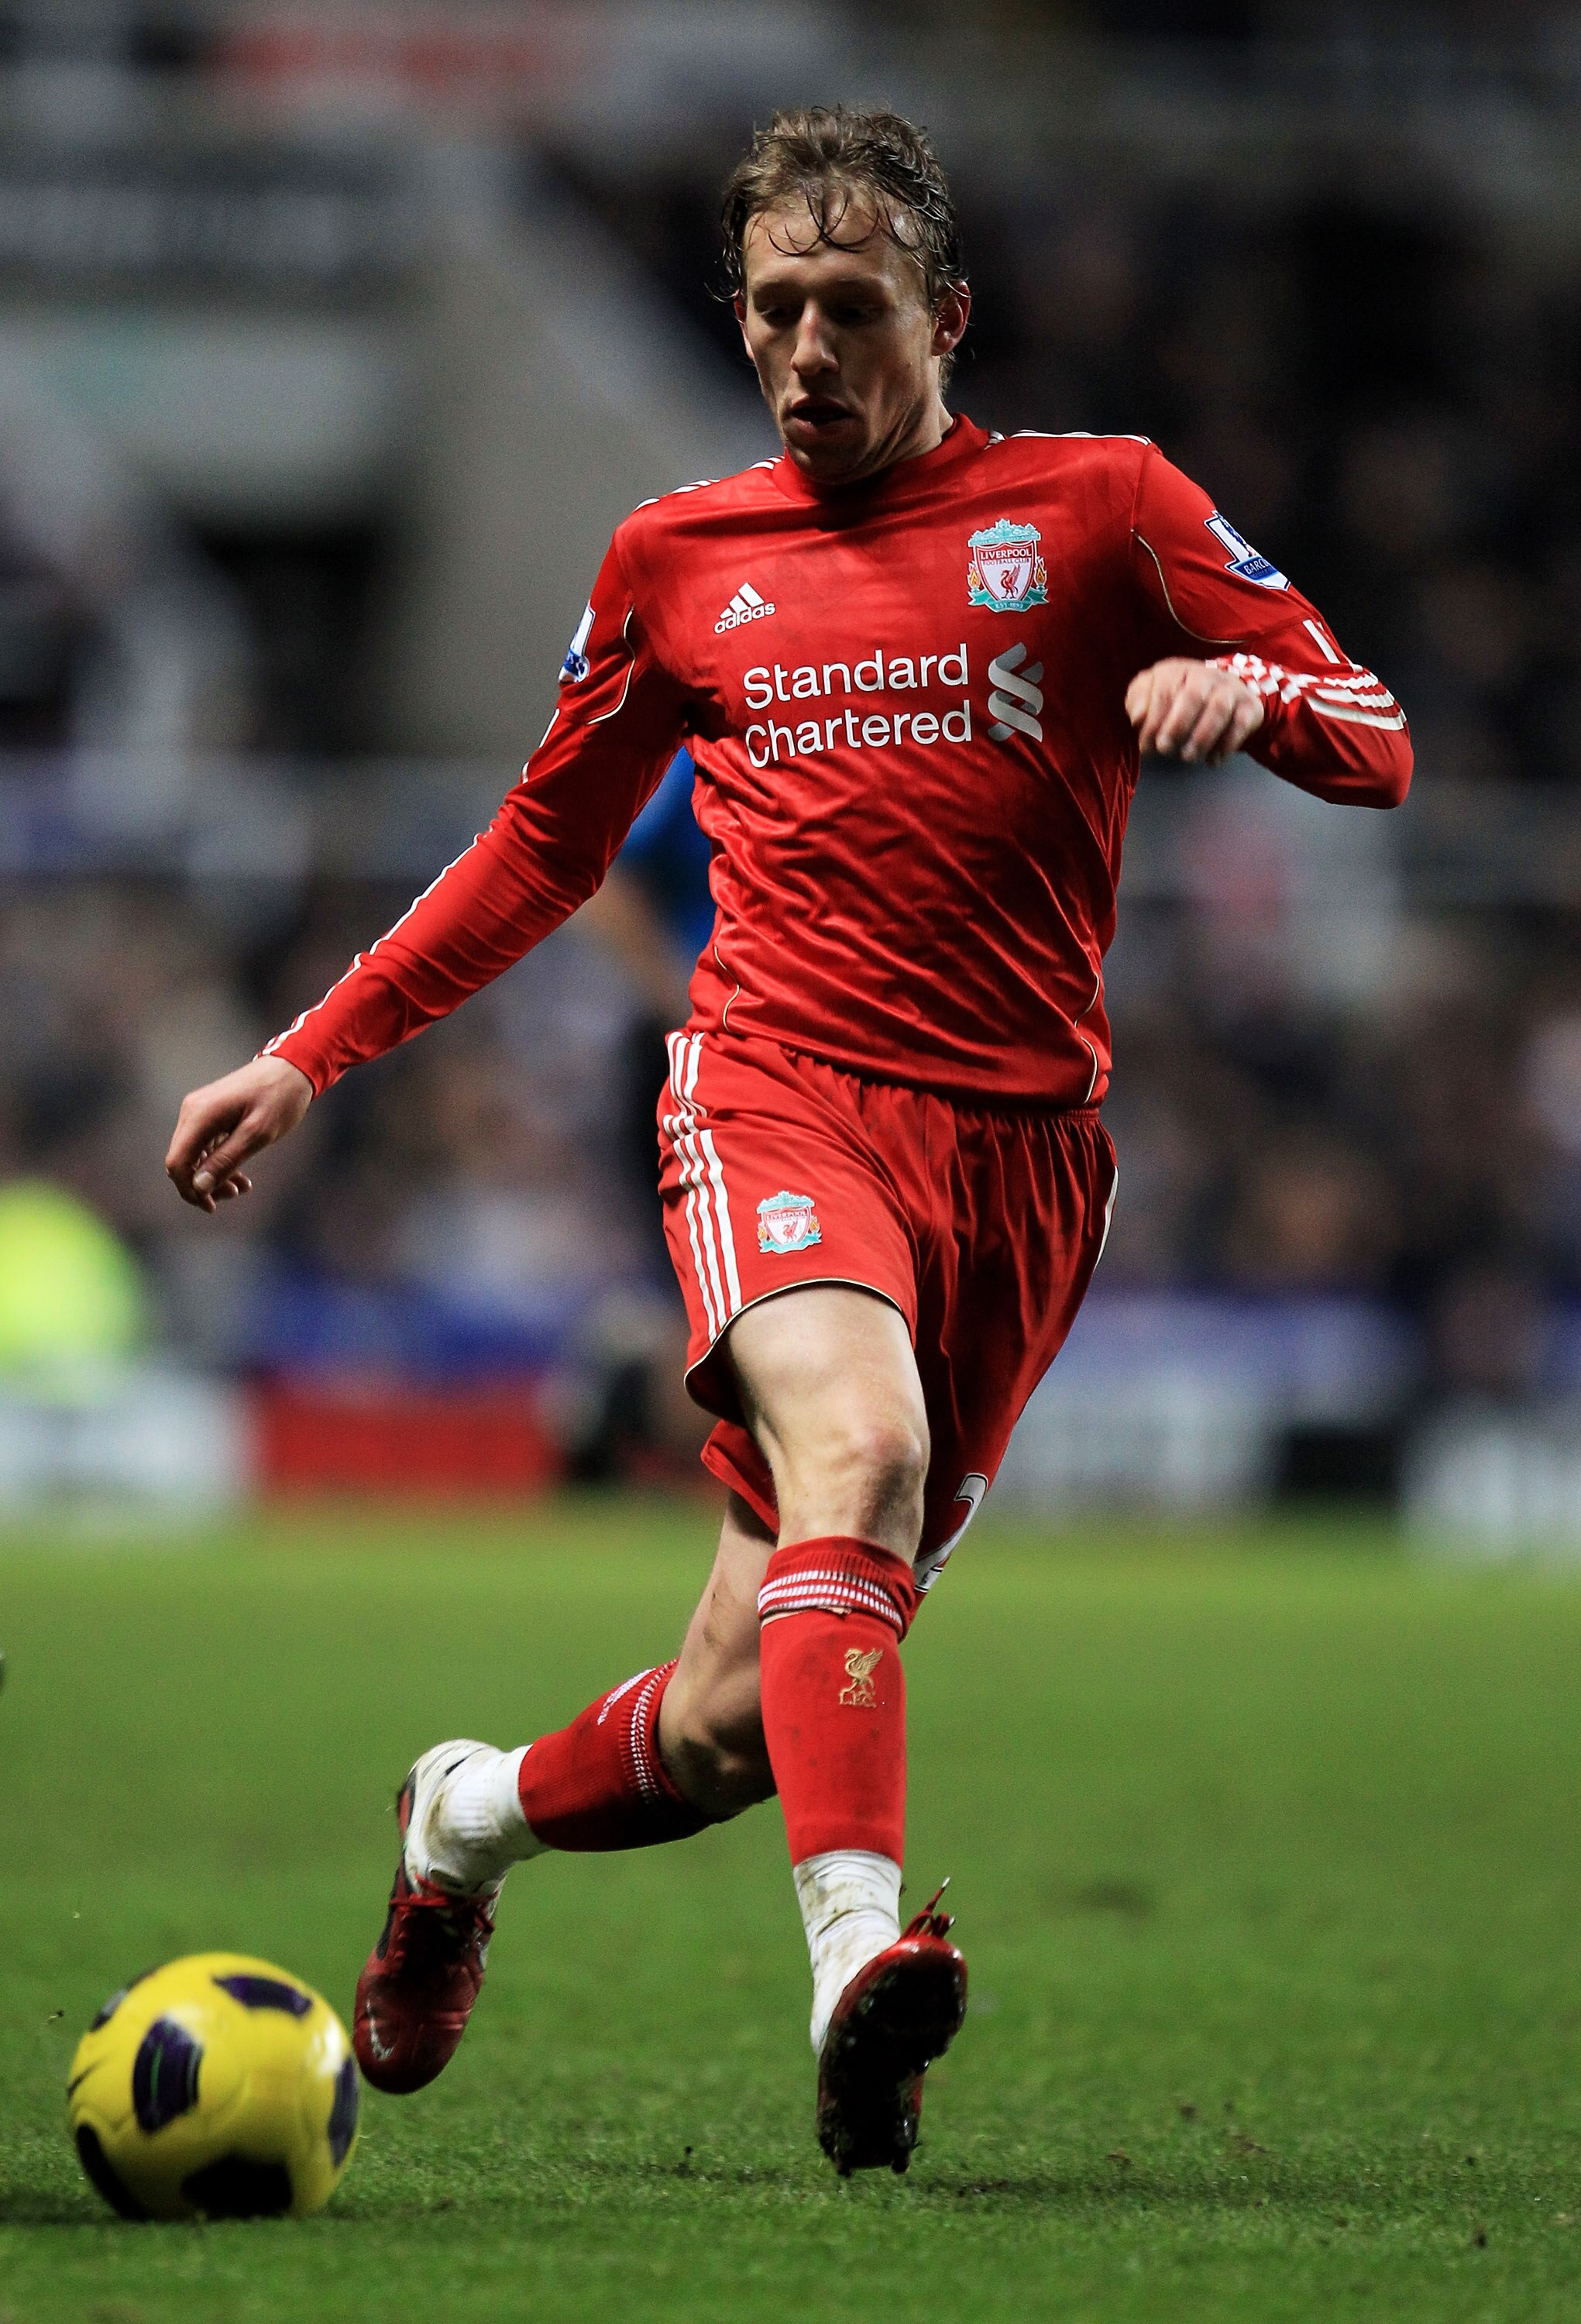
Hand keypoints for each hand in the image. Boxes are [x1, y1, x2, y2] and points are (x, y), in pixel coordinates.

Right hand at [165, 1055, 313, 1213]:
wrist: (292, 1069)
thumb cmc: (279, 1098)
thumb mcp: (257, 1134)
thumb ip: (226, 1159)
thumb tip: (199, 1186)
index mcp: (200, 1115)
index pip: (177, 1162)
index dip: (189, 1189)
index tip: (212, 1206)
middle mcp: (192, 1112)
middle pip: (183, 1161)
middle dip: (204, 1185)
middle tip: (235, 1195)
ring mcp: (200, 1112)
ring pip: (195, 1156)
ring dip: (214, 1176)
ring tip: (242, 1188)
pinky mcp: (211, 1115)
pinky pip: (206, 1146)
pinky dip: (220, 1162)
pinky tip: (241, 1177)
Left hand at [1125, 658, 1264, 763]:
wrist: (1223, 696)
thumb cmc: (1176, 701)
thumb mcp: (1151, 696)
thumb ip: (1139, 702)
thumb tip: (1137, 718)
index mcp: (1177, 670)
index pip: (1165, 688)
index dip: (1154, 719)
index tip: (1146, 745)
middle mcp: (1206, 674)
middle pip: (1194, 694)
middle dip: (1177, 725)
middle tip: (1165, 750)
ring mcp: (1230, 688)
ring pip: (1219, 708)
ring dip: (1202, 736)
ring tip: (1188, 757)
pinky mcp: (1249, 705)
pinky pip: (1241, 723)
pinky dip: (1226, 745)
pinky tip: (1212, 760)